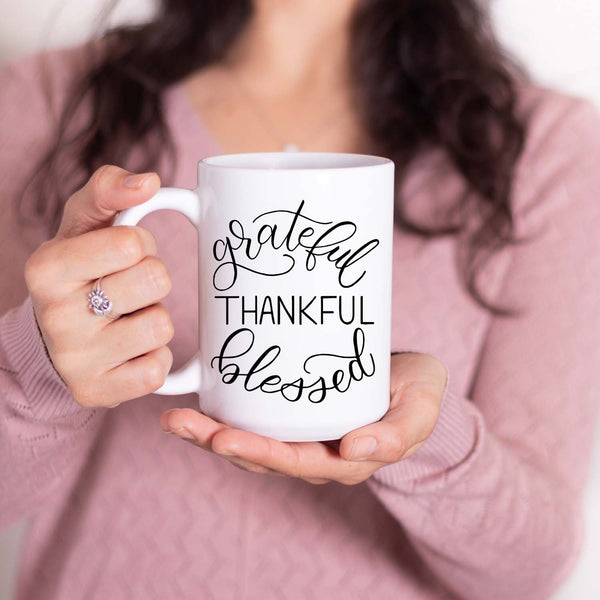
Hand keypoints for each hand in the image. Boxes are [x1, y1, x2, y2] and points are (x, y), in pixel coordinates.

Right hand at [25, 165, 174, 407]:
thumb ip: (110, 190)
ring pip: (161, 326)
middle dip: (152, 279)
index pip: (129, 242)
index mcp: (47, 268)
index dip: (139, 244)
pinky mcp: (99, 392)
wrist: (54, 338)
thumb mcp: (83, 223)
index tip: (122, 254)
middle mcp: (56, 316)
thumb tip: (149, 182)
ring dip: (155, 318)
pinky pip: (157, 370)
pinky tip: (130, 350)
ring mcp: (76, 360)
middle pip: (154, 280)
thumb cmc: (79, 271)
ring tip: (129, 318)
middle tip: (129, 287)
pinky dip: (154, 357)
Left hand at [160, 352, 446, 484]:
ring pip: (251, 443)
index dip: (259, 453)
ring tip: (175, 419)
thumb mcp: (422, 407)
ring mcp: (302, 436)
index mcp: (346, 459)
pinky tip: (198, 401)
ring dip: (210, 433)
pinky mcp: (293, 416)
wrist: (411, 379)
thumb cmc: (417, 391)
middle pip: (262, 457)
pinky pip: (254, 423)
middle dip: (219, 443)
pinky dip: (224, 417)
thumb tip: (356, 447)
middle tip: (183, 424)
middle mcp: (318, 454)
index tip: (224, 436)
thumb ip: (400, 432)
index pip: (296, 463)